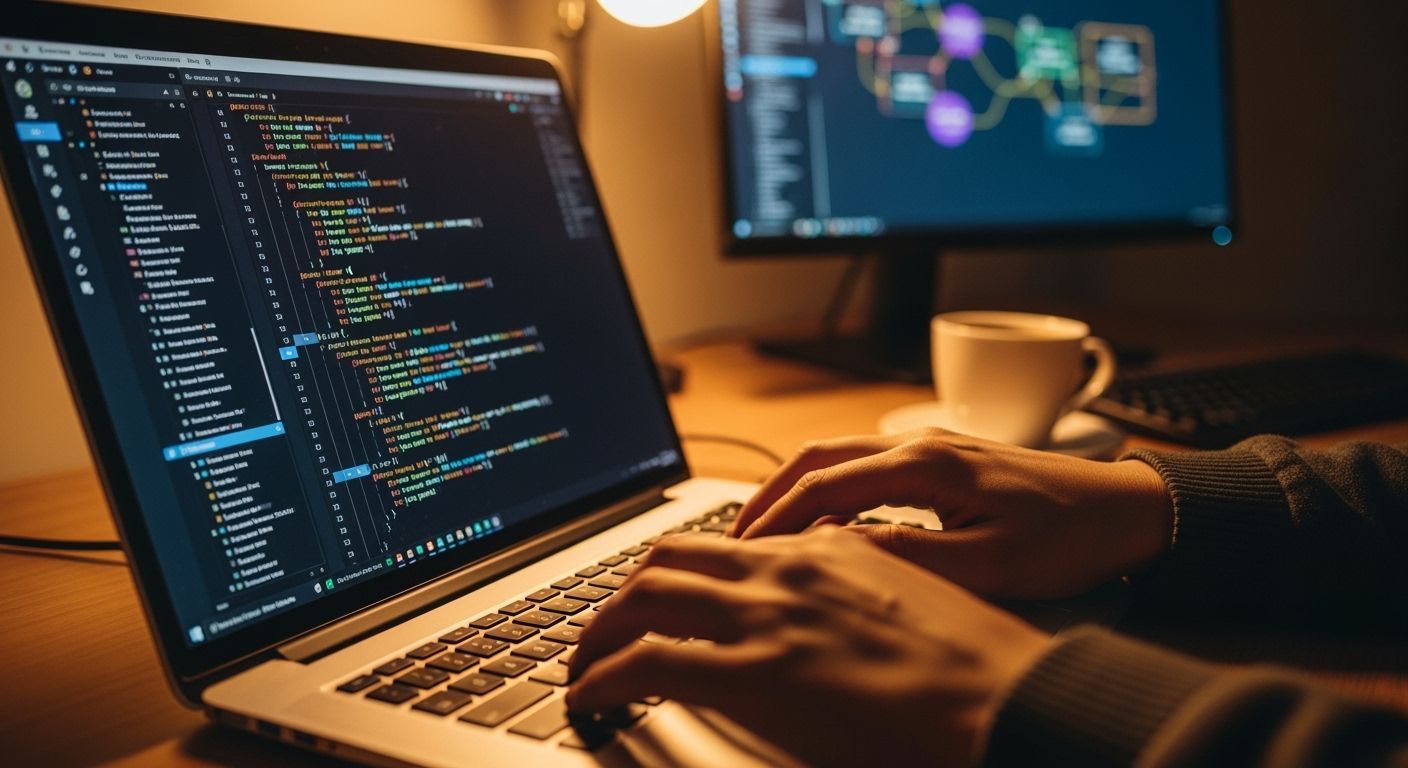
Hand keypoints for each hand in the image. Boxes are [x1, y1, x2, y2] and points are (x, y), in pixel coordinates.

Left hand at [566, 528, 1048, 766]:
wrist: (1018, 703)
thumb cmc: (984, 671)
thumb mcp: (921, 608)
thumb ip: (864, 594)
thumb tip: (827, 618)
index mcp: (834, 549)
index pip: (735, 541)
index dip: (688, 567)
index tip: (667, 594)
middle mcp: (793, 566)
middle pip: (675, 553)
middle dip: (628, 587)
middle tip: (609, 622)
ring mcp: (772, 614)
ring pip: (649, 591)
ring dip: (602, 624)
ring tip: (585, 658)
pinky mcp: (757, 672)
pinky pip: (650, 660)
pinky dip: (605, 673)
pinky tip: (592, 696)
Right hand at [728, 429, 1173, 598]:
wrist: (1129, 510)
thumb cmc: (1069, 539)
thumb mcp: (990, 564)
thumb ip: (908, 557)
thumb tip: (836, 550)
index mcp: (927, 464)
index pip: (823, 486)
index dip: (775, 520)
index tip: (740, 552)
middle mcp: (922, 443)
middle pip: (817, 456)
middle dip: (767, 495)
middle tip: (731, 537)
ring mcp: (932, 445)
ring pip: (837, 454)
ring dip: (793, 487)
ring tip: (761, 529)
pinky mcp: (944, 457)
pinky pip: (864, 462)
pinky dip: (825, 485)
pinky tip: (819, 517)